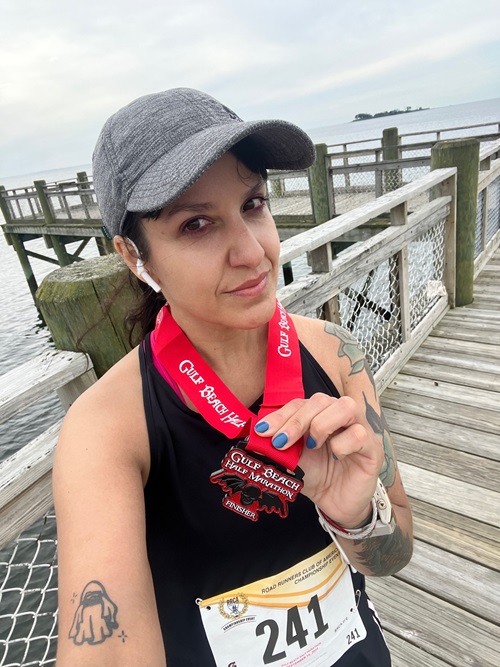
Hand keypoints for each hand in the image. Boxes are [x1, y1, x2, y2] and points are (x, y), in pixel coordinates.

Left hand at [254, 393, 383, 527]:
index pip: (300, 403)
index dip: (281, 415)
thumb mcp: (292, 458)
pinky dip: (342, 444)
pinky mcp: (372, 448)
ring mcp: (359, 429)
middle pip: (321, 400)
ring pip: (346, 406)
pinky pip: (359, 434)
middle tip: (280, 442)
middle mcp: (340, 416)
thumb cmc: (317, 476)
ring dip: (321, 424)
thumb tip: (258, 438)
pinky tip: (335, 457)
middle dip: (297, 420)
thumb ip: (279, 445)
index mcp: (319, 414)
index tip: (263, 431)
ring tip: (311, 445)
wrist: (335, 503)